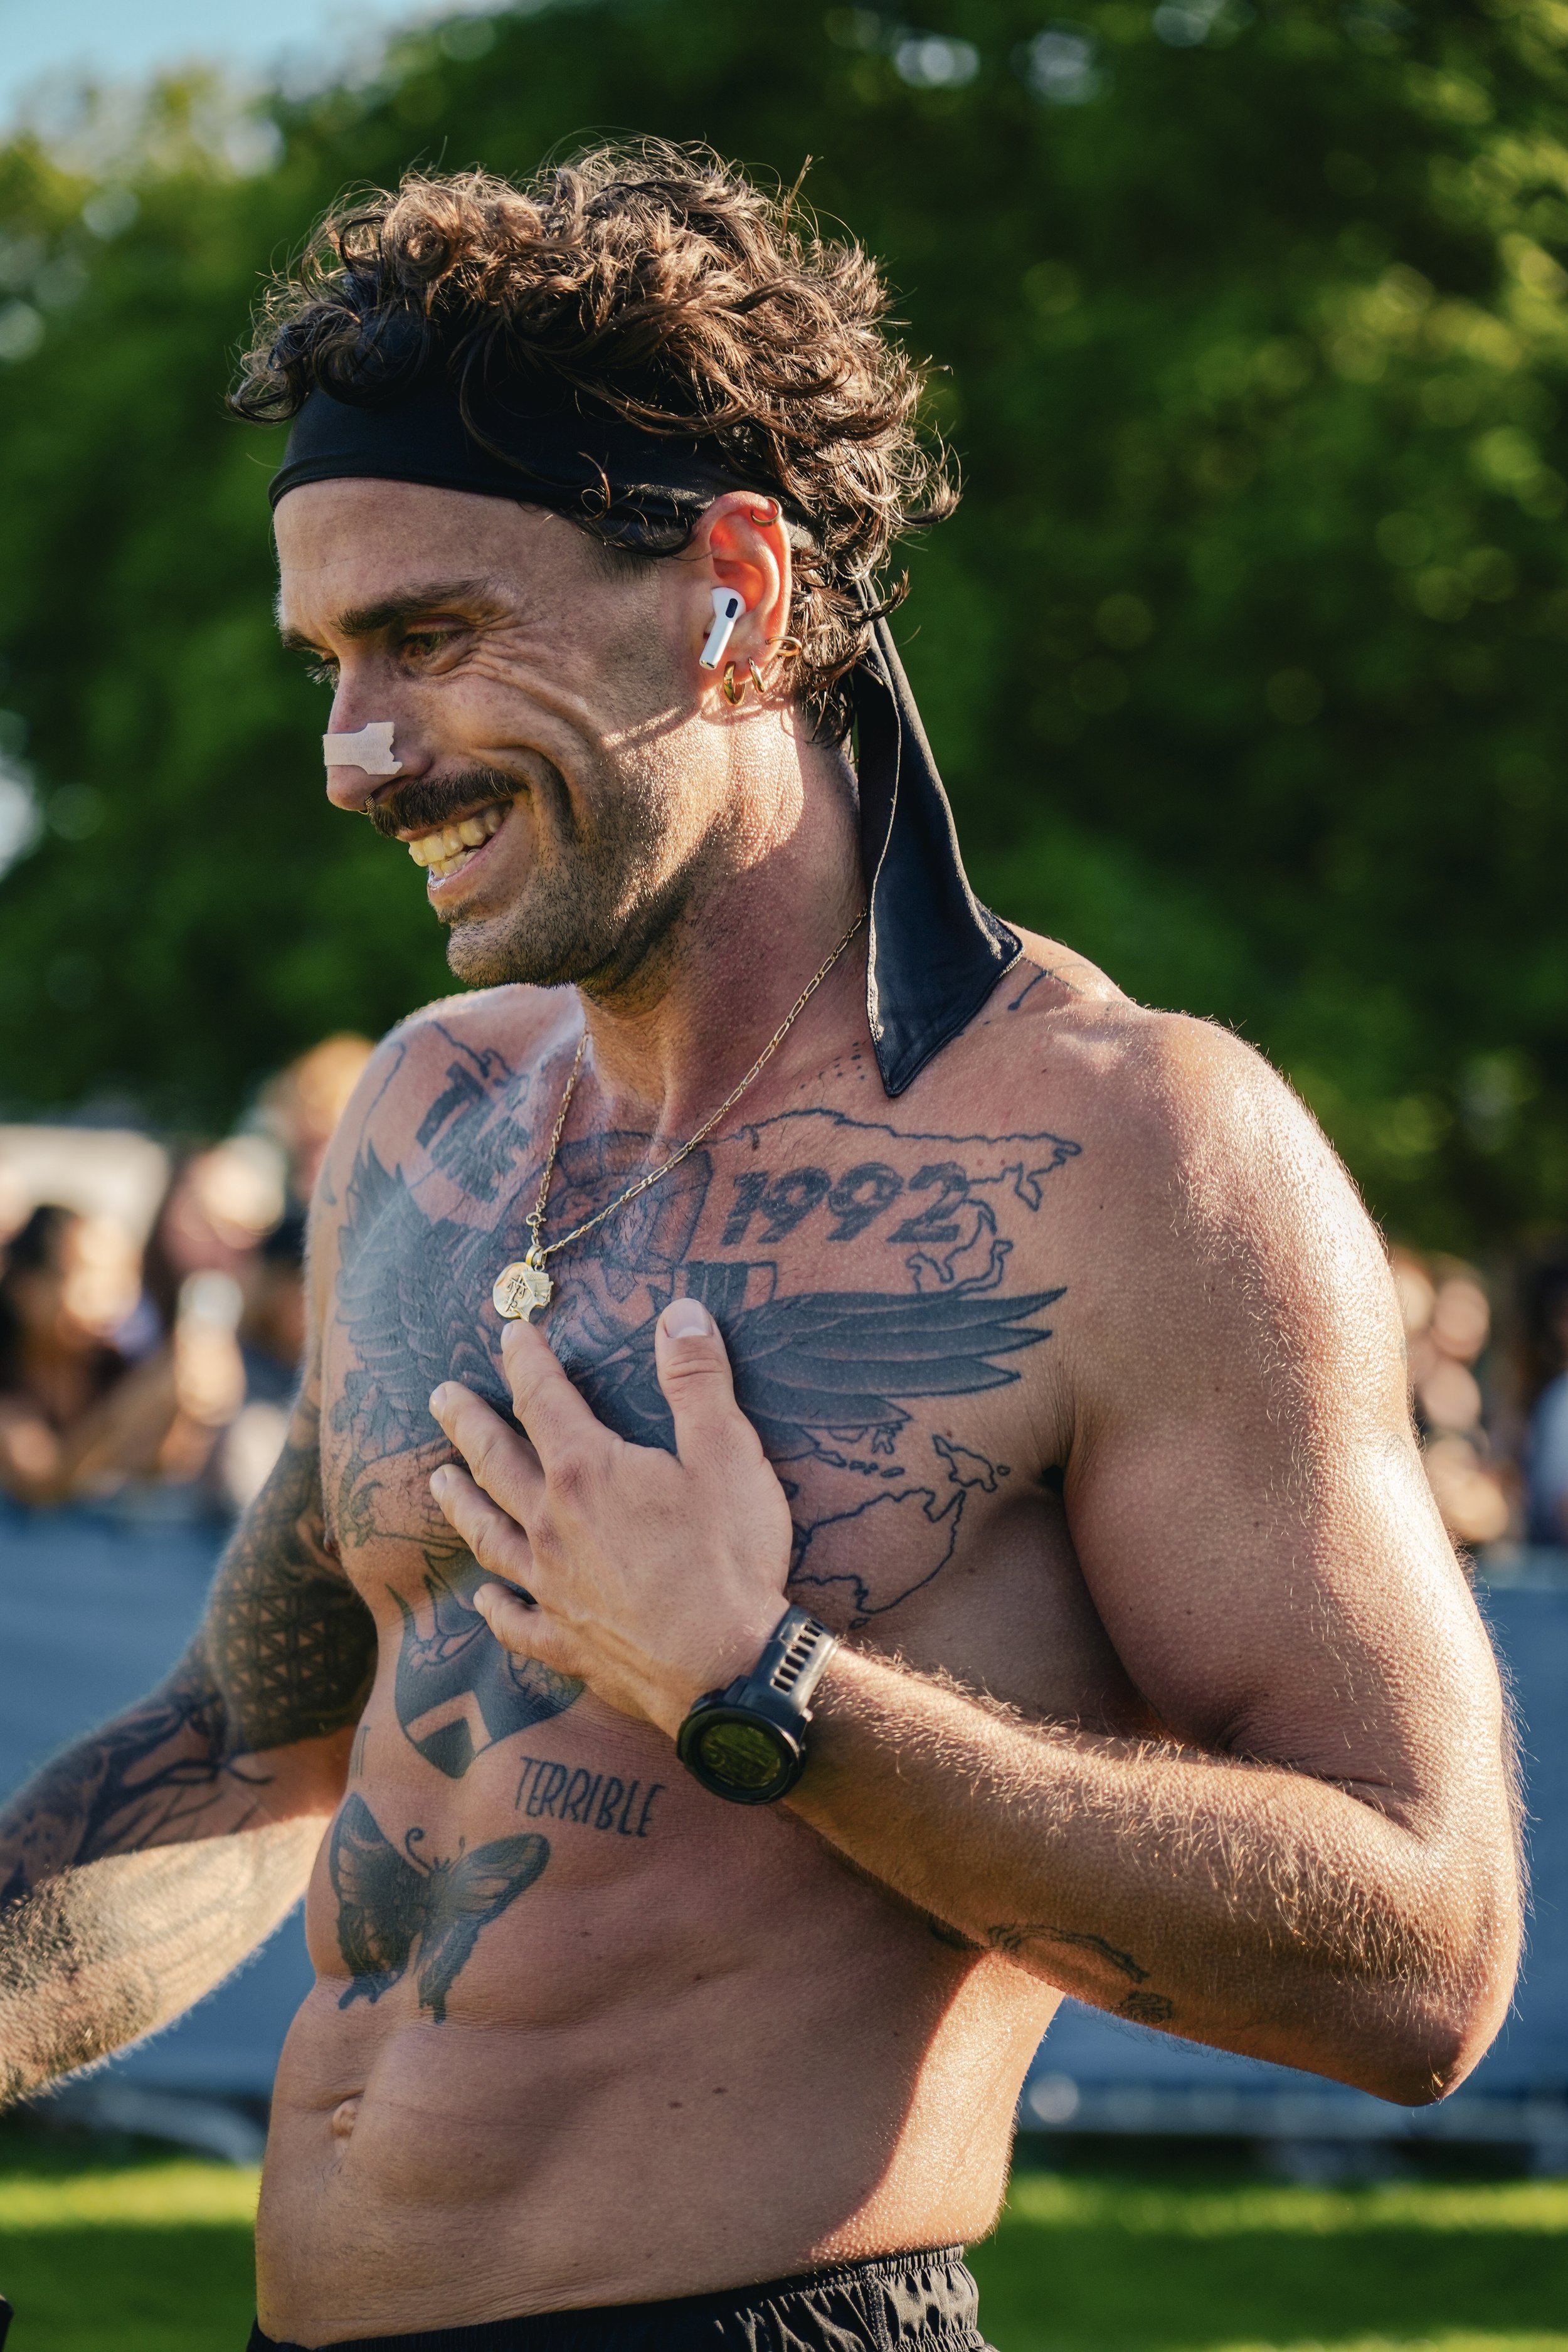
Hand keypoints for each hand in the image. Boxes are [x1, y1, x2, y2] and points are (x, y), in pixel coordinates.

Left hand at [427, 1299, 793, 1735]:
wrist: (726, 1669)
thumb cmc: (729, 1557)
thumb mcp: (727, 1452)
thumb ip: (698, 1379)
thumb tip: (680, 1313)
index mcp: (586, 1471)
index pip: (542, 1399)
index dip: (526, 1361)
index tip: (510, 1333)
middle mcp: (551, 1525)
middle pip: (495, 1462)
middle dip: (467, 1423)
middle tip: (440, 1396)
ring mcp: (551, 1588)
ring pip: (488, 1536)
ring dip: (461, 1504)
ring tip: (438, 1480)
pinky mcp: (565, 1641)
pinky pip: (515, 1621)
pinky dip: (496, 1609)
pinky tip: (485, 1599)